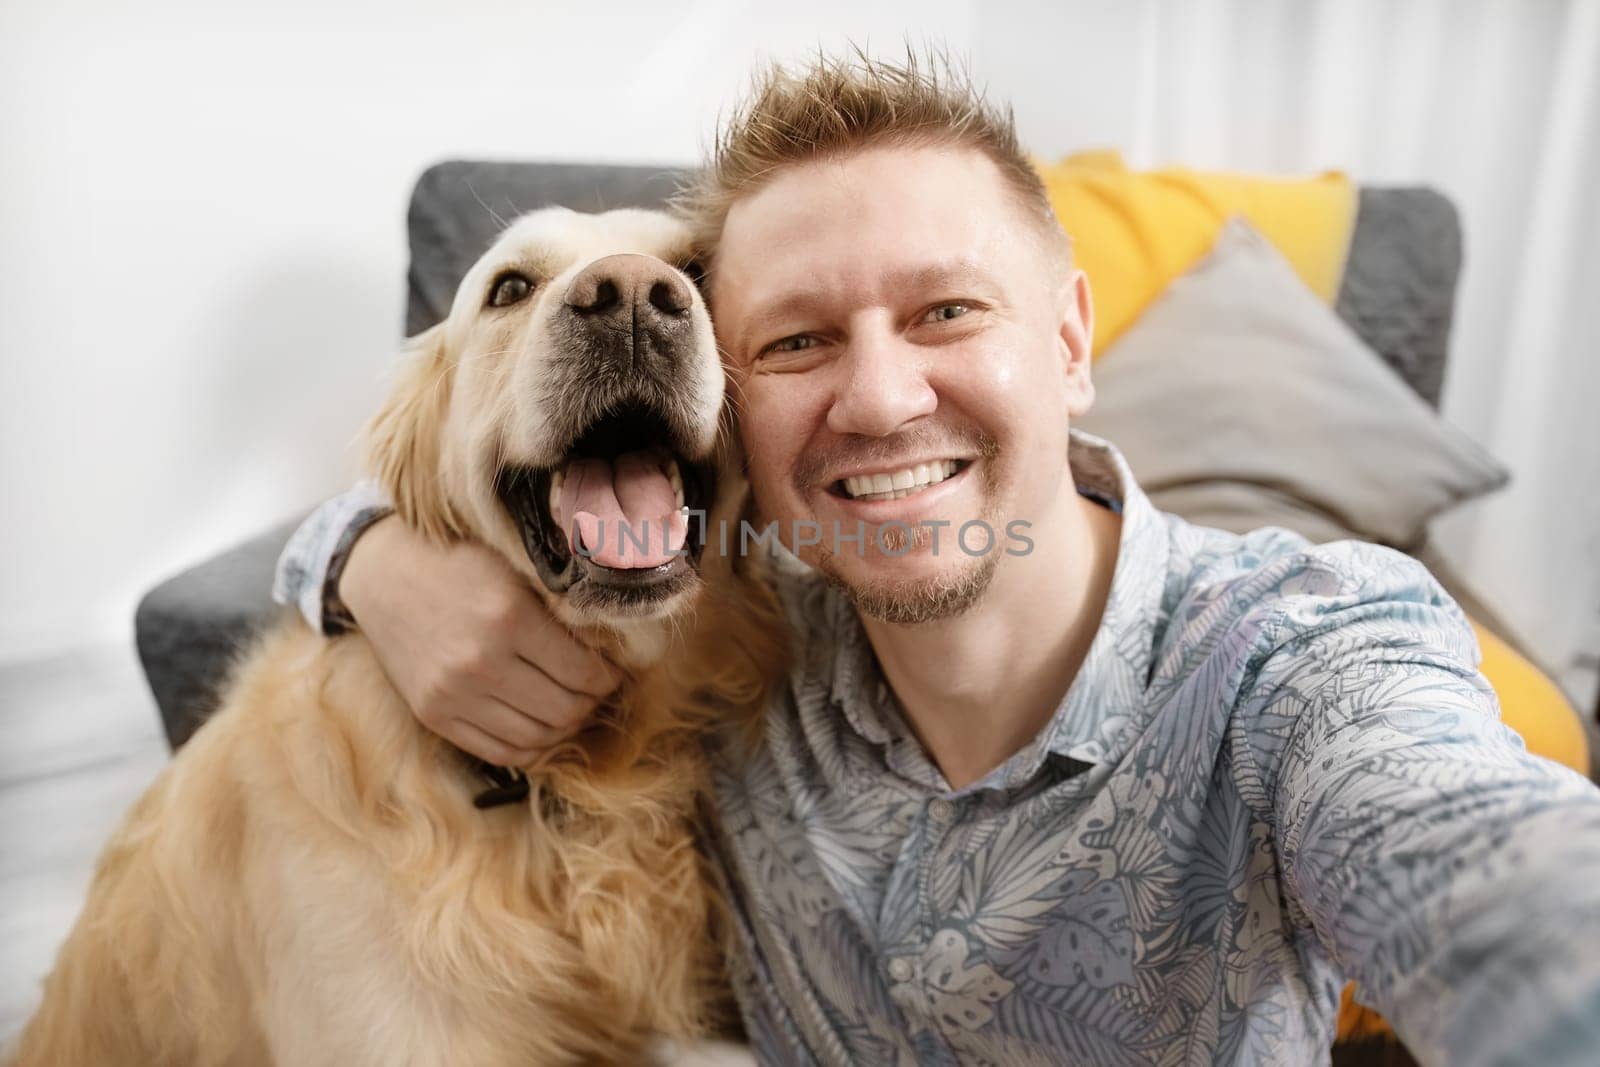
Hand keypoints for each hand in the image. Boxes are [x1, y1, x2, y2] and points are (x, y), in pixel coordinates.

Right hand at [338, 515, 620, 765]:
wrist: (383, 574)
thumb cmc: (459, 563)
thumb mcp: (514, 569)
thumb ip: (557, 607)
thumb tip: (613, 645)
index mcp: (509, 619)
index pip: (583, 672)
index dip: (608, 677)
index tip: (613, 671)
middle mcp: (481, 663)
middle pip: (564, 709)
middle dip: (592, 703)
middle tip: (596, 691)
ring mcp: (453, 695)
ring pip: (536, 737)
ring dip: (565, 729)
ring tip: (572, 708)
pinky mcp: (433, 715)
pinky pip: (499, 752)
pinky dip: (531, 748)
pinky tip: (542, 729)